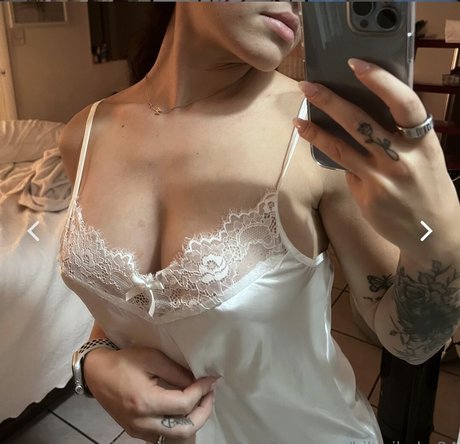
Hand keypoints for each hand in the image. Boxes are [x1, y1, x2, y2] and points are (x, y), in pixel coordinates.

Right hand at [84, 347, 218, 442]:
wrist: (97, 373)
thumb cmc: (124, 361)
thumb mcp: (153, 358)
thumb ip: (177, 372)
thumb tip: (199, 381)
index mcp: (145, 402)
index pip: (184, 404)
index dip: (202, 391)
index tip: (211, 379)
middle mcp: (142, 423)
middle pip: (185, 430)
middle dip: (204, 411)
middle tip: (210, 392)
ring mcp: (139, 431)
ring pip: (177, 438)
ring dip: (194, 421)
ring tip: (201, 400)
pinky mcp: (136, 433)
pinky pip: (165, 437)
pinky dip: (180, 426)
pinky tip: (186, 410)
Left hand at [293, 58, 459, 259]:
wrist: (432, 233)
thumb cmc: (428, 187)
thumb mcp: (426, 156)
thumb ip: (402, 137)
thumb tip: (363, 116)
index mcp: (424, 143)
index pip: (404, 104)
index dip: (380, 81)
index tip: (355, 64)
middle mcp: (402, 160)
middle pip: (360, 123)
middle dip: (330, 101)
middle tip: (307, 86)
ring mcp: (381, 180)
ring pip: (340, 148)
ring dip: (316, 131)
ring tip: (298, 120)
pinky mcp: (366, 196)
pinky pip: (346, 171)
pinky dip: (336, 159)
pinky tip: (326, 150)